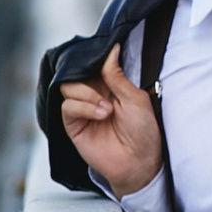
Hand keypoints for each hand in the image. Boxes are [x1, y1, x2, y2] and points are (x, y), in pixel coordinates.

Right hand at [55, 45, 163, 196]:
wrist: (140, 162)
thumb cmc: (144, 131)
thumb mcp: (135, 97)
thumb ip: (117, 75)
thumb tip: (111, 49)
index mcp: (110, 84)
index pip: (92, 63)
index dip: (93, 59)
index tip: (100, 59)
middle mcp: (94, 94)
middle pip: (75, 72)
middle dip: (88, 78)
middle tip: (106, 91)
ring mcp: (83, 109)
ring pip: (67, 87)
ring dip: (87, 94)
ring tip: (106, 109)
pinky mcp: (74, 125)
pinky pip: (67, 107)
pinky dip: (83, 107)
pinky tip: (99, 114)